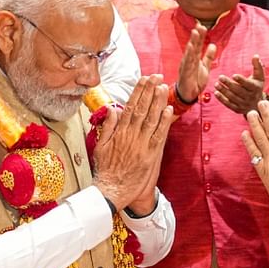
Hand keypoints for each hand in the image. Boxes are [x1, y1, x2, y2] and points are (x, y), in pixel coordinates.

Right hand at [93, 75, 175, 210]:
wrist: (112, 191)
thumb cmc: (105, 171)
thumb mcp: (100, 146)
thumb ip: (108, 126)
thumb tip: (112, 108)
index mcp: (119, 132)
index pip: (130, 106)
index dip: (138, 91)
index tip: (144, 79)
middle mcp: (131, 136)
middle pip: (143, 108)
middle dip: (150, 90)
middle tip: (157, 76)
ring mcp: (142, 145)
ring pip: (152, 119)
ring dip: (158, 102)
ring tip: (164, 87)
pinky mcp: (151, 155)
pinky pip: (159, 135)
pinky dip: (164, 122)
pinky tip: (168, 109)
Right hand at [176, 24, 216, 103]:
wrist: (188, 94)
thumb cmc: (195, 81)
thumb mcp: (205, 67)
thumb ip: (208, 57)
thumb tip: (213, 45)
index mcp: (194, 58)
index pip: (198, 45)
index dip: (200, 36)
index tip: (203, 26)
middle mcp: (189, 60)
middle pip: (193, 46)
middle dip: (196, 36)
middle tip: (199, 25)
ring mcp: (186, 66)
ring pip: (190, 52)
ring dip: (192, 42)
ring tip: (195, 32)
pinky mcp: (185, 73)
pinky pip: (187, 63)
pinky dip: (189, 54)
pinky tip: (190, 47)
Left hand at [214, 54, 268, 113]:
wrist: (257, 104)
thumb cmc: (256, 86)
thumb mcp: (260, 76)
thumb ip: (258, 65)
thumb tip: (255, 55)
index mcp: (255, 88)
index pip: (248, 84)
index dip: (241, 80)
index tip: (234, 75)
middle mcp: (250, 97)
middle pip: (238, 90)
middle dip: (229, 84)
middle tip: (220, 77)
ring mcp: (243, 104)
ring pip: (232, 97)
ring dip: (223, 91)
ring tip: (216, 84)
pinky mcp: (237, 109)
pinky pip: (229, 104)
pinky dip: (222, 99)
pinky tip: (216, 93)